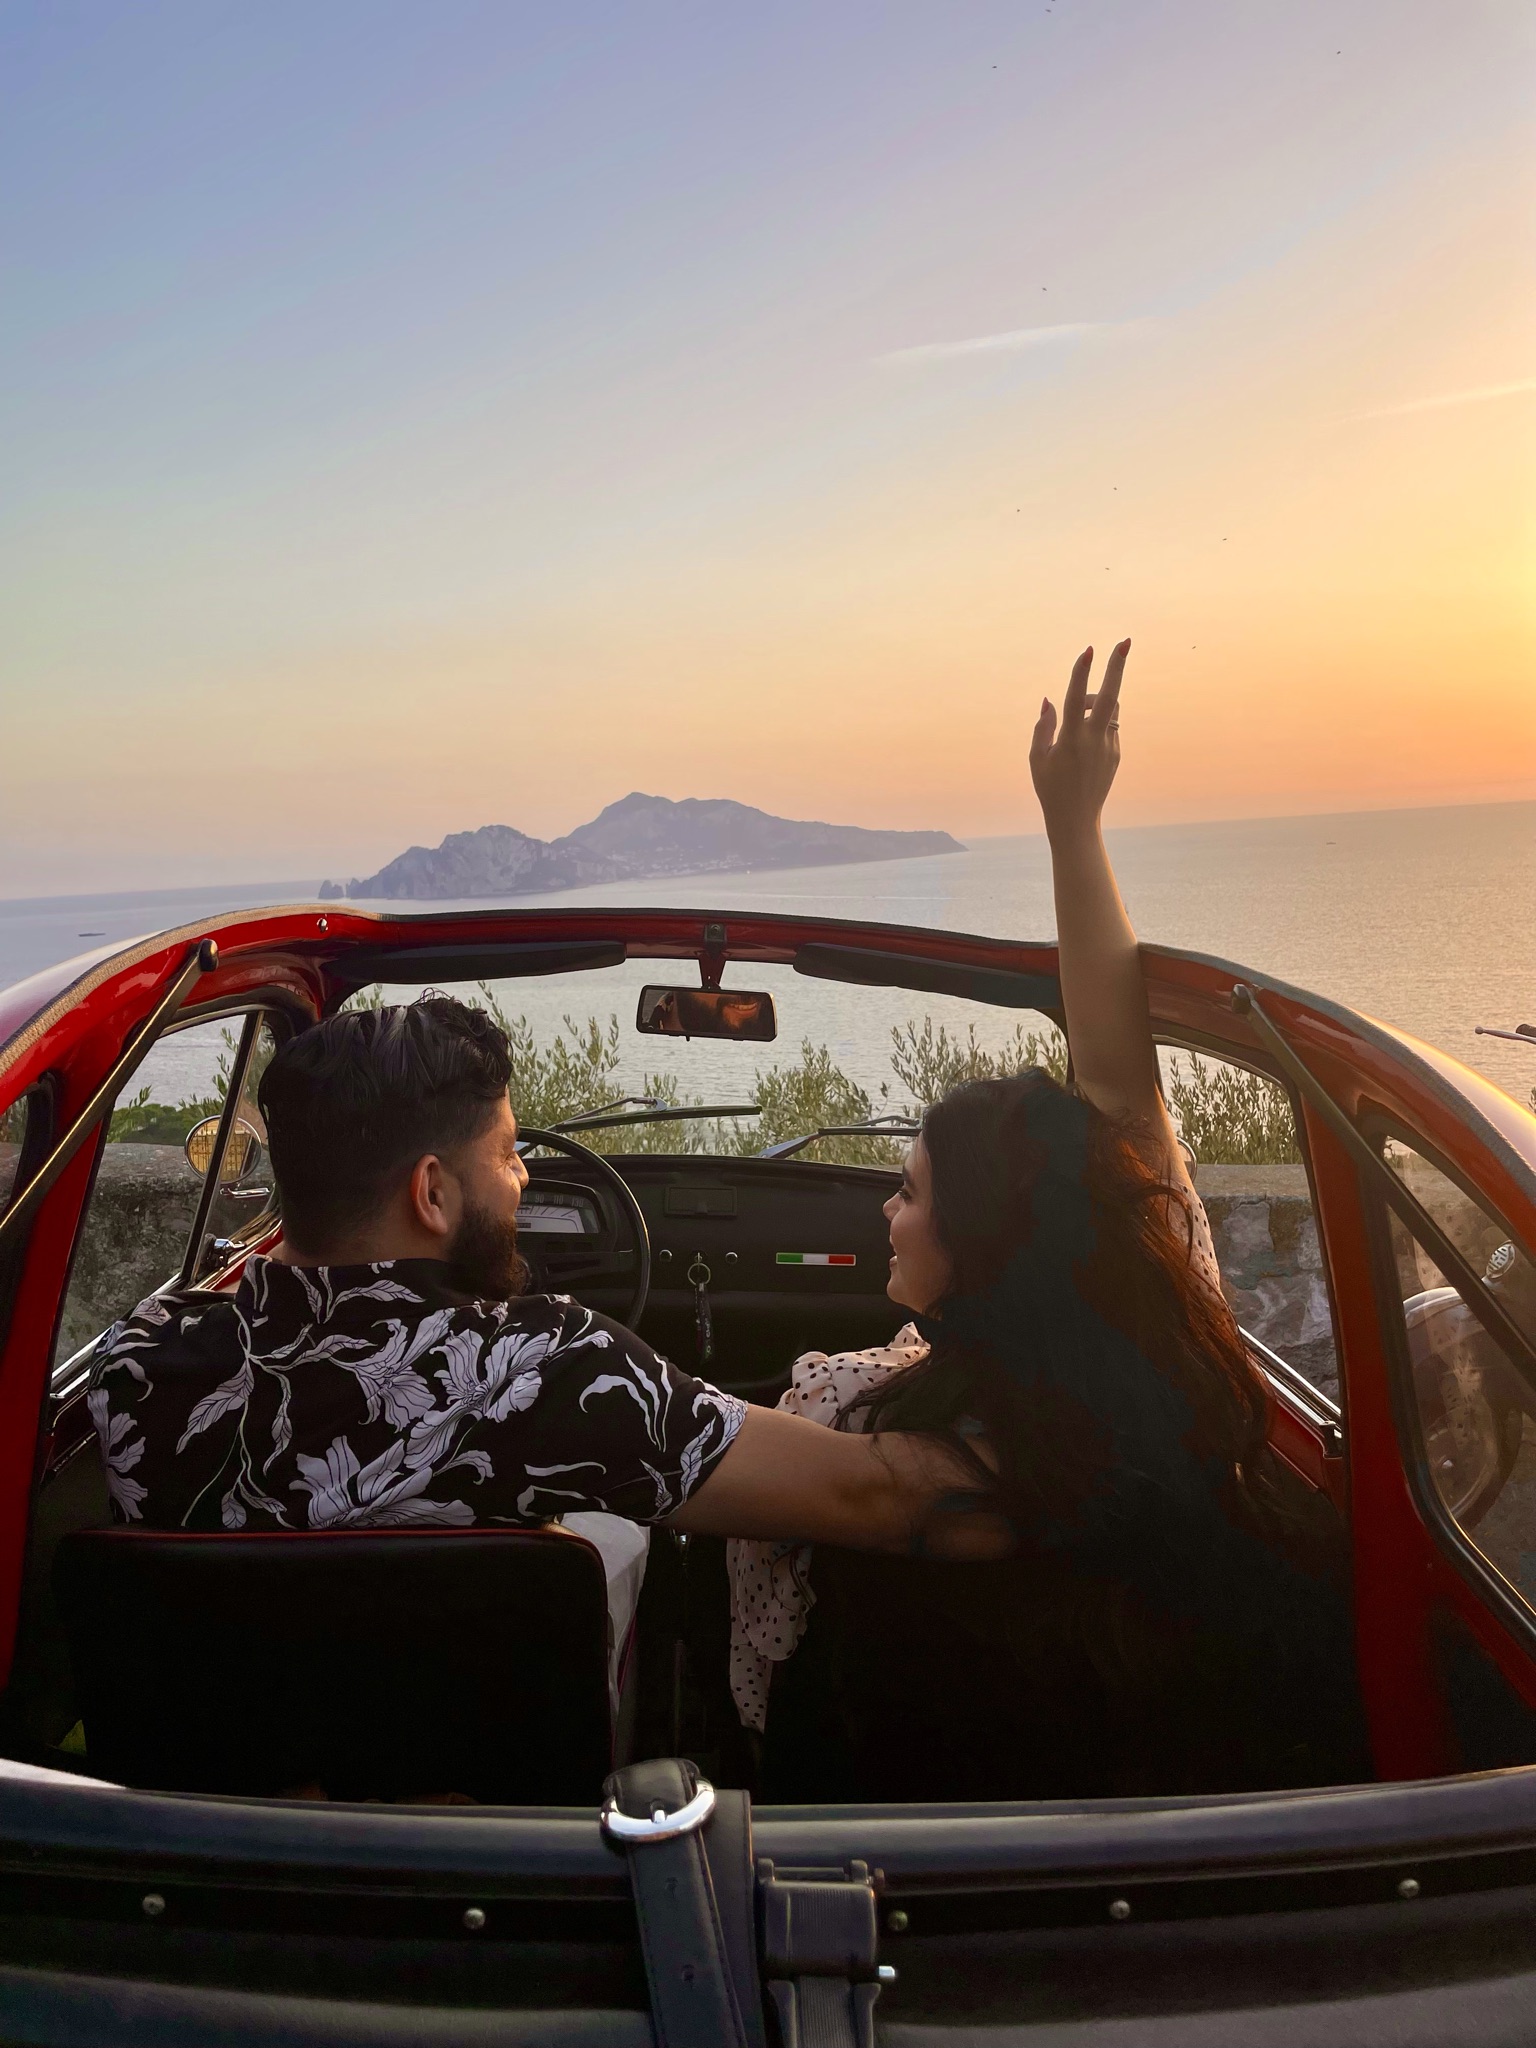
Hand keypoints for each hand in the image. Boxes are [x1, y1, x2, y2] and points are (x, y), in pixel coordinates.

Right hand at [1029, 639, 1128, 840]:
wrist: (1076, 819)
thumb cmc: (1049, 788)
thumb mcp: (1036, 758)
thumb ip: (1043, 726)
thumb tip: (1050, 700)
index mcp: (1072, 740)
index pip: (1077, 698)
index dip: (1082, 672)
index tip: (1088, 650)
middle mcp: (1094, 740)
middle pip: (1111, 696)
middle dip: (1117, 666)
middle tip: (1125, 641)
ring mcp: (1110, 746)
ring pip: (1110, 709)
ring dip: (1096, 700)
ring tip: (1079, 712)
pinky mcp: (1116, 753)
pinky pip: (1109, 726)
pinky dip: (1096, 722)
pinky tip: (1082, 743)